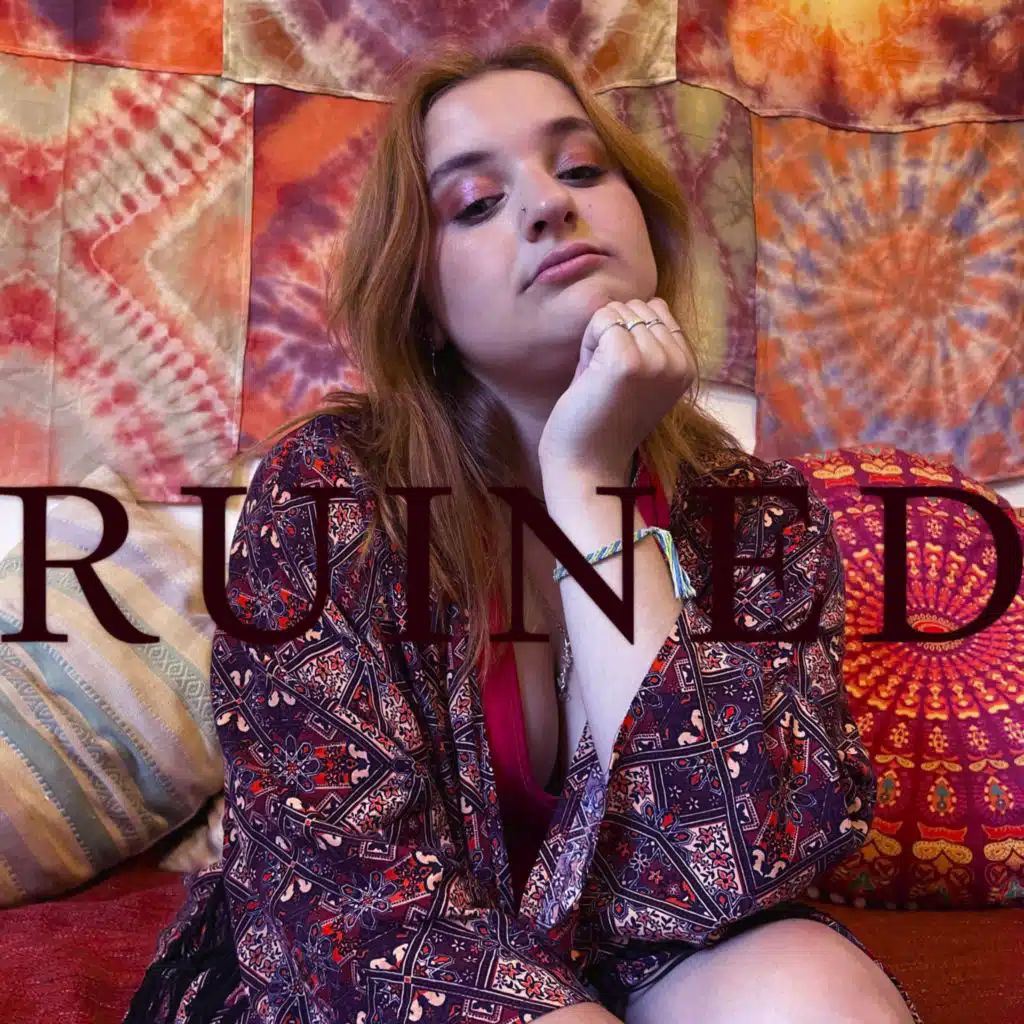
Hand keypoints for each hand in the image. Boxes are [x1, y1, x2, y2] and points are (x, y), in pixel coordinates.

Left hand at [537, 297, 696, 480]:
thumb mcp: (639, 375)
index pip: (655, 308)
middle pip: (635, 306)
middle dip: (611, 335)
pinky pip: (601, 319)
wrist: (586, 466)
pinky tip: (589, 376)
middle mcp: (678, 362)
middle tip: (605, 380)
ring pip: (617, 311)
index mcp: (687, 365)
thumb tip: (648, 301)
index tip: (619, 375)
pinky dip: (586, 343)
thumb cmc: (602, 419)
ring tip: (599, 380)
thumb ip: (648, 340)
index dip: (626, 334)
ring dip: (597, 340)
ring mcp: (656, 361)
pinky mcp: (628, 362)